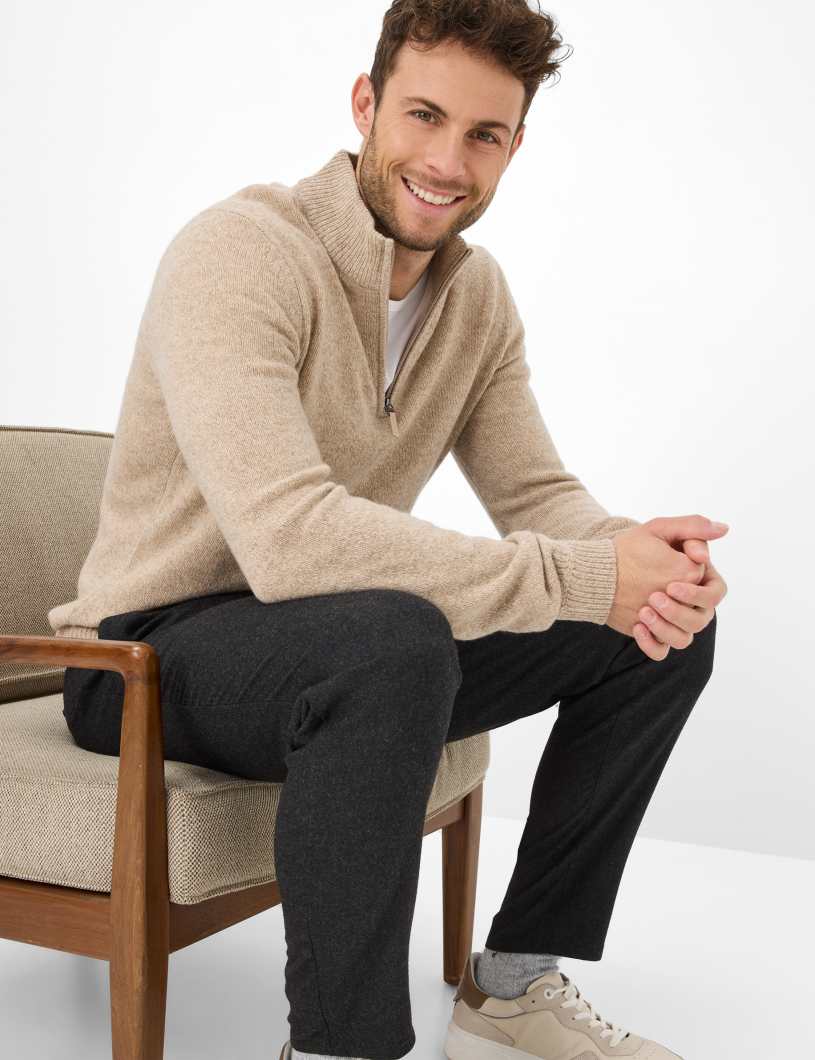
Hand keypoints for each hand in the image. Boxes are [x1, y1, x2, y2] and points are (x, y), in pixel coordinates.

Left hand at [607, 517, 713, 643]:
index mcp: (698, 580)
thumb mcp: (661, 530)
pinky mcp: (655, 634)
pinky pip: (661, 651)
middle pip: (701, 620)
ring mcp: (672, 621)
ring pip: (683, 639)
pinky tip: (637, 627)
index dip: (698, 594)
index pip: (716, 594)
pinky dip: (651, 644)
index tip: (672, 586)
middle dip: (678, 611)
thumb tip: (722, 529)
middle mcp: (691, 604)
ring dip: (665, 628)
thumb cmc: (635, 546)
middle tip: (653, 598)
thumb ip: (692, 528)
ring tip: (643, 612)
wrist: (603, 568)